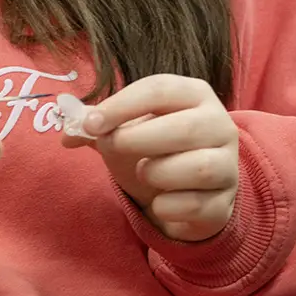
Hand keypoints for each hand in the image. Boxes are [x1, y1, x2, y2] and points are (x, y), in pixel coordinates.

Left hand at [64, 75, 238, 241]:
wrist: (188, 196)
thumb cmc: (155, 152)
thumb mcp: (127, 131)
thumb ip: (97, 127)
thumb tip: (68, 133)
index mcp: (194, 95)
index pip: (160, 89)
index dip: (121, 105)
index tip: (91, 124)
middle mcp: (220, 125)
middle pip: (184, 128)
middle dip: (137, 139)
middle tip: (111, 147)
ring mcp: (228, 165)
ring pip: (197, 167)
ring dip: (156, 173)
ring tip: (144, 173)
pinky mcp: (224, 203)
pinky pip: (193, 205)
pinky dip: (166, 206)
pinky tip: (159, 201)